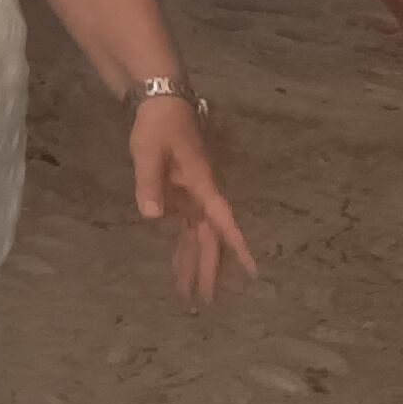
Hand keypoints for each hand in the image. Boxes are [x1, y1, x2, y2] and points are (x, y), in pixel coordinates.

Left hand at [133, 100, 258, 308]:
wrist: (160, 103)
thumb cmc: (159, 126)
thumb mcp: (149, 151)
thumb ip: (149, 182)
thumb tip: (153, 216)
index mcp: (200, 184)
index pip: (222, 219)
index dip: (237, 244)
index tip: (252, 269)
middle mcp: (200, 195)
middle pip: (209, 237)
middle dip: (208, 268)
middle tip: (205, 300)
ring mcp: (190, 196)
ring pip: (197, 236)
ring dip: (194, 262)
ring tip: (189, 294)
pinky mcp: (178, 195)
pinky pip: (184, 227)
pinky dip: (181, 246)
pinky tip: (177, 266)